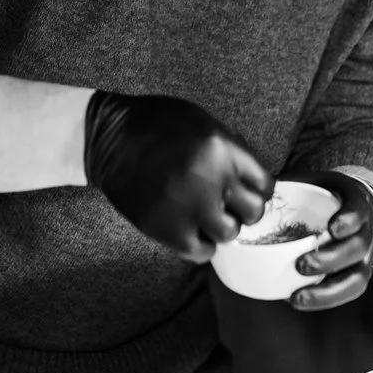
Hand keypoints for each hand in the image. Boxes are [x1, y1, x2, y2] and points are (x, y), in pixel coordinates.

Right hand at [84, 91, 273, 259]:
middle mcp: (211, 180)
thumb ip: (231, 148)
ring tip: (204, 215)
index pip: (265, 184)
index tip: (244, 190)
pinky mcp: (167, 230)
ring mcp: (189, 208)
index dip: (257, 188)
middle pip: (253, 212)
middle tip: (226, 203)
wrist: (107, 140)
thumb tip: (252, 177)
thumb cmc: (156, 125)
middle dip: (243, 209)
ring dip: (220, 226)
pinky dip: (200, 244)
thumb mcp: (202, 121)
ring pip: (229, 234)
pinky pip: (201, 251)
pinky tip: (190, 228)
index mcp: (223, 149)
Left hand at [289, 170, 372, 312]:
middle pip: (357, 248)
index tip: (332, 228)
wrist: (354, 209)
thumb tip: (251, 191)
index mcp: (356, 203)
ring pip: (356, 278)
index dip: (348, 220)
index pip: (358, 210)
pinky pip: (346, 292)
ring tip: (298, 297)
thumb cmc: (327, 196)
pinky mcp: (356, 276)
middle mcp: (366, 232)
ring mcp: (364, 257)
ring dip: (327, 291)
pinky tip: (296, 300)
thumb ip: (289, 185)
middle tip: (301, 264)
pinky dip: (324, 300)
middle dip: (331, 259)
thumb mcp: (315, 182)